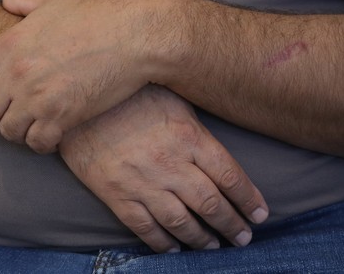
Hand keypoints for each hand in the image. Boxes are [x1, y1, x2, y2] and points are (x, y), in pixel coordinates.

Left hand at [0, 0, 162, 152]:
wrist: (136, 34)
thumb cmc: (101, 13)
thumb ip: (28, 2)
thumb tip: (8, 0)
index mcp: (10, 43)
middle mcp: (16, 72)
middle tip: (10, 118)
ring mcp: (37, 96)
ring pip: (8, 131)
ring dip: (19, 132)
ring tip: (33, 127)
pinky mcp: (62, 116)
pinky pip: (37, 142)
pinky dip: (42, 143)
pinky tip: (53, 136)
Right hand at [61, 85, 267, 252]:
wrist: (81, 100)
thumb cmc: (134, 94)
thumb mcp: (176, 102)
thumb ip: (198, 132)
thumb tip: (223, 156)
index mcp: (189, 137)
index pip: (229, 175)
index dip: (248, 198)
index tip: (262, 213)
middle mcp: (170, 164)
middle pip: (210, 202)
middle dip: (232, 223)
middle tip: (245, 238)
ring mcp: (142, 182)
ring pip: (181, 221)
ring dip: (202, 238)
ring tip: (216, 247)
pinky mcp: (116, 195)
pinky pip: (144, 227)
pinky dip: (162, 243)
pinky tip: (175, 250)